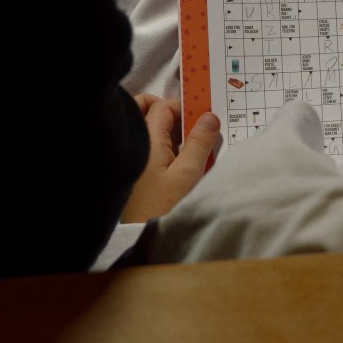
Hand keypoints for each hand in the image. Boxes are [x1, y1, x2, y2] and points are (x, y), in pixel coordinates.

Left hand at [122, 95, 219, 222]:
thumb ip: (200, 142)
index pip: (162, 107)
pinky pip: (147, 146)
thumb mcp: (188, 174)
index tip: (204, 116)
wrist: (137, 235)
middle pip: (147, 112)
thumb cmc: (161, 206)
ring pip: (148, 129)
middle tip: (192, 125)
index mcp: (146, 138)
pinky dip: (163, 145)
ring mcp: (133, 156)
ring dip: (169, 130)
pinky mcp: (134, 171)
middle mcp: (135, 142)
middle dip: (170, 113)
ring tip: (192, 144)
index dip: (184, 107)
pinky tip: (181, 159)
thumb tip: (210, 117)